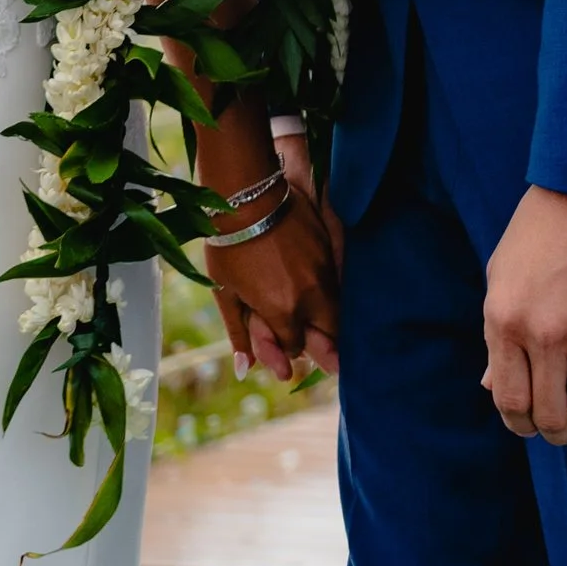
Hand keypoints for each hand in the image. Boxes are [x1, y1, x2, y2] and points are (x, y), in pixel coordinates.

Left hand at [209, 187, 341, 381]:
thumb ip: (240, 332)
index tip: (279, 337)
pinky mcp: (331, 246)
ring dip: (329, 315)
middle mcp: (310, 295)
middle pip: (331, 333)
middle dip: (324, 340)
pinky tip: (319, 284)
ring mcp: (324, 270)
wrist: (245, 194)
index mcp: (283, 310)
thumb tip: (246, 371)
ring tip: (316, 313)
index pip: (295, 345)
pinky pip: (340, 279)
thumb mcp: (226, 292)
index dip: (286, 345)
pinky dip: (332, 288)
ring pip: (339, 307)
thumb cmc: (228, 244)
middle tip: (318, 342)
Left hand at [483, 186, 566, 446]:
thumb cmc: (538, 235)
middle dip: (556, 431)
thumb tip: (492, 390)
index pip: (510, 401)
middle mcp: (544, 333)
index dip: (521, 425)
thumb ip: (497, 337)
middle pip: (551, 415)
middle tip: (565, 429)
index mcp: (504, 321)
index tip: (531, 427)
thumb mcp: (501, 279)